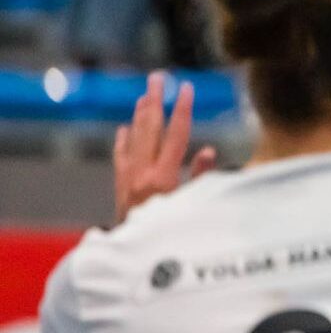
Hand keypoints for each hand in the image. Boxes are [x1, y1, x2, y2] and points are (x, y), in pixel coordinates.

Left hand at [112, 74, 216, 224]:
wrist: (135, 254)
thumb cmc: (173, 232)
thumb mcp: (193, 206)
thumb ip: (201, 178)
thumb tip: (208, 151)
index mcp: (164, 177)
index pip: (175, 135)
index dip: (182, 110)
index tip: (186, 88)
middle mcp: (143, 173)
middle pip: (149, 129)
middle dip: (154, 101)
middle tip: (157, 78)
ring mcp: (129, 179)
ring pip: (133, 139)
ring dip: (139, 115)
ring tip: (145, 96)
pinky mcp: (121, 186)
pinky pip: (120, 157)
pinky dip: (122, 141)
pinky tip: (124, 129)